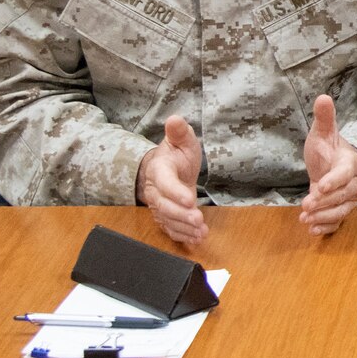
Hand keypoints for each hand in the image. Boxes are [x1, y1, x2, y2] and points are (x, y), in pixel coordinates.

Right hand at [136, 115, 206, 245]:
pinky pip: (171, 228)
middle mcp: (155, 190)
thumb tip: (176, 119)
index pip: (164, 182)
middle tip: (197, 220)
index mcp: (159, 169)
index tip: (190, 200)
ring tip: (200, 232)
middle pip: (164, 205)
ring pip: (167, 219)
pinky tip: (196, 238)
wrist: (166, 168)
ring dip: (184, 227)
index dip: (175, 191)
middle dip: (180, 214)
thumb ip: (179, 132)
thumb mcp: (181, 140)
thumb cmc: (176, 154)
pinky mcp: (165, 216)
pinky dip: (183, 235)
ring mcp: (159, 204)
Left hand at [299, 95, 356, 236]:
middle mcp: (353, 183)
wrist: (335, 164)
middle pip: (343, 195)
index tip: (318, 187)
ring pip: (342, 210)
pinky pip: (339, 221)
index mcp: (349, 163)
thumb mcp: (323, 133)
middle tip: (305, 206)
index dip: (333, 181)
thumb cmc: (328, 149)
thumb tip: (322, 97)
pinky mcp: (341, 210)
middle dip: (324, 202)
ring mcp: (348, 198)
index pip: (344, 174)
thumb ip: (324, 119)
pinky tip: (312, 230)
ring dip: (324, 216)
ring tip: (305, 220)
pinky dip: (327, 227)